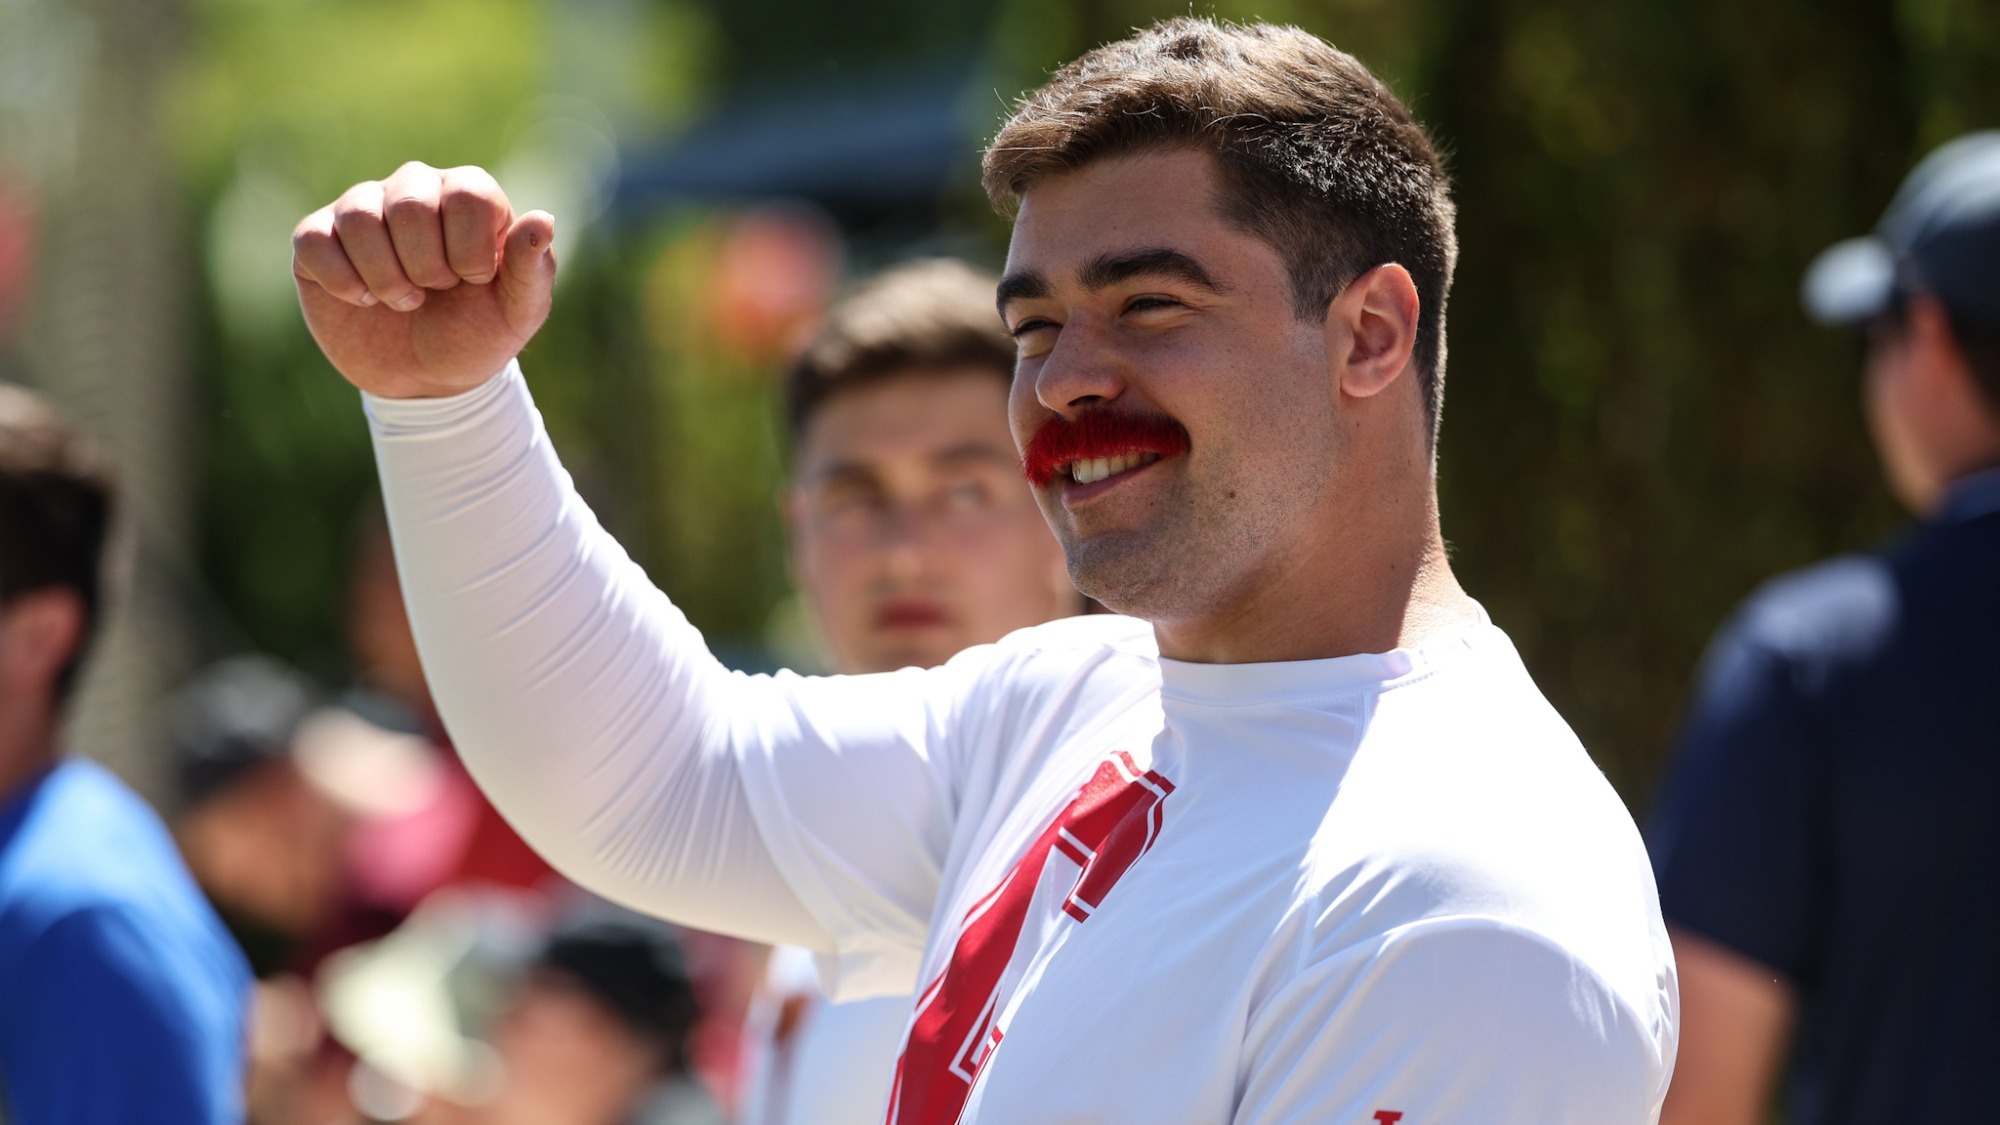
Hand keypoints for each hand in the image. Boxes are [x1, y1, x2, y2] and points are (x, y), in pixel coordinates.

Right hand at [292, 162, 555, 398]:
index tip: (474, 281)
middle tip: (434, 292)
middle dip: (427, 266)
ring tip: (403, 302)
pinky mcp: (318, 239)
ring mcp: (362, 210)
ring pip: (359, 216)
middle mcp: (414, 189)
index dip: (471, 249)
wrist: (426, 378)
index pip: (468, 192)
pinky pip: (315, 240)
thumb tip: (542, 219)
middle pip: (410, 200)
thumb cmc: (477, 334)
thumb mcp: (518, 311)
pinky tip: (362, 300)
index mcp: (468, 195)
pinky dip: (343, 281)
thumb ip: (533, 268)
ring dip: (385, 278)